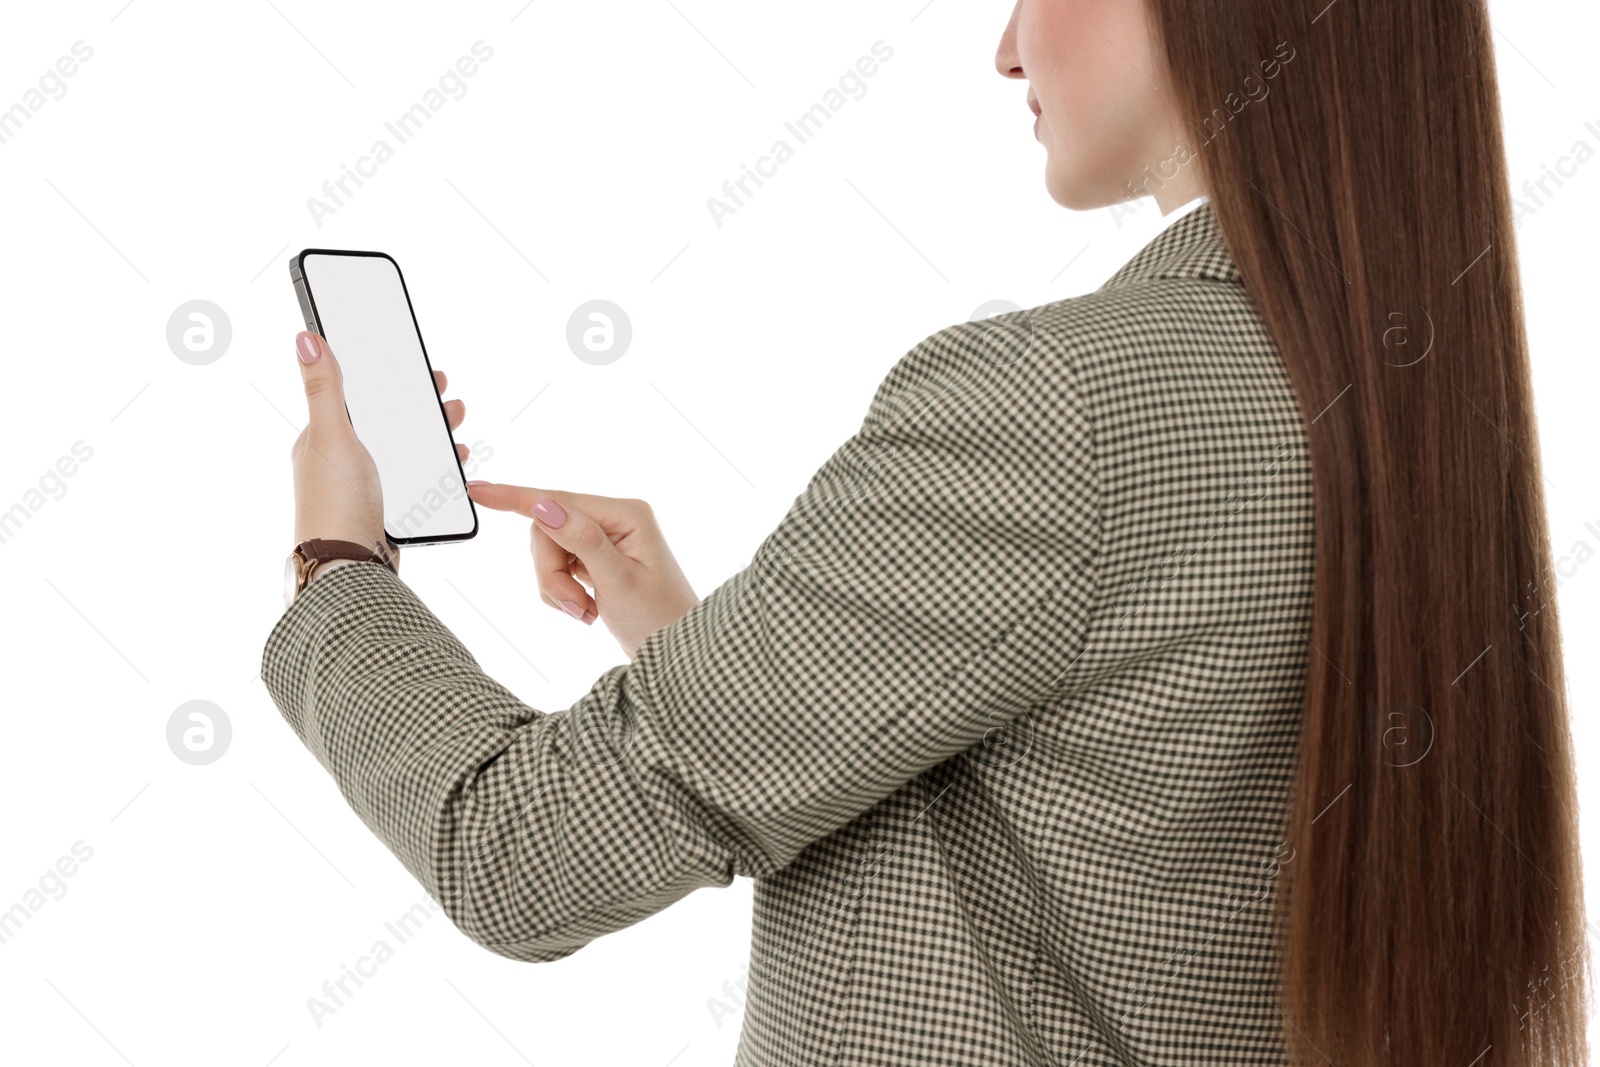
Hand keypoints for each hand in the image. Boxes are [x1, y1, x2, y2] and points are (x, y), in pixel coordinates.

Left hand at [289, 331, 469, 576]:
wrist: (350, 569)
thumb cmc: (335, 504)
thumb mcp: (332, 437)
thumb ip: (325, 389)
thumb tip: (305, 338)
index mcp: (325, 438)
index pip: (360, 396)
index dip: (391, 379)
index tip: (422, 369)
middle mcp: (344, 461)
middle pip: (389, 422)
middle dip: (422, 408)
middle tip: (450, 399)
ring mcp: (367, 486)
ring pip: (408, 451)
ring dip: (434, 436)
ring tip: (457, 431)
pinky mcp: (387, 509)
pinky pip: (418, 480)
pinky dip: (438, 468)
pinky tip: (453, 464)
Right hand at [465, 484, 698, 657]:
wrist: (675, 654)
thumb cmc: (658, 619)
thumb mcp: (618, 581)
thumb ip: (581, 541)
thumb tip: (543, 506)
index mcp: (626, 514)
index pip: (558, 500)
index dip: (515, 498)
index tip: (477, 491)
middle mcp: (615, 519)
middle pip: (546, 531)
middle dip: (550, 573)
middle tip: (576, 607)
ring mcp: (604, 539)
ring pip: (547, 552)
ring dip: (557, 588)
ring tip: (586, 613)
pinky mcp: (595, 559)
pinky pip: (556, 569)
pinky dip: (561, 594)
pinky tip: (587, 611)